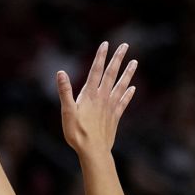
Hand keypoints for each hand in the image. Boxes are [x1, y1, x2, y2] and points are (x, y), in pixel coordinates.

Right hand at [58, 42, 137, 156]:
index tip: (105, 44)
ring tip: (134, 62)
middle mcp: (102, 97)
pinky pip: (123, 102)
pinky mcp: (115, 117)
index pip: (96, 71)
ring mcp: (110, 107)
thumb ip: (64, 91)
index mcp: (90, 95)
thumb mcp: (67, 112)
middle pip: (111, 74)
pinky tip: (133, 88)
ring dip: (128, 73)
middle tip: (124, 45)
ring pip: (121, 86)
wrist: (93, 151)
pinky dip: (128, 94)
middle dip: (117, 59)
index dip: (100, 57)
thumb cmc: (77, 133)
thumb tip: (60, 72)